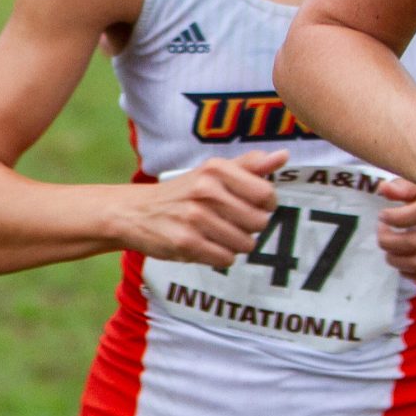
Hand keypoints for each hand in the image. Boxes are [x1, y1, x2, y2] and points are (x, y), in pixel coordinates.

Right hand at [117, 150, 286, 269]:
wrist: (133, 212)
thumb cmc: (181, 193)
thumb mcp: (210, 172)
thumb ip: (248, 165)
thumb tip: (283, 155)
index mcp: (215, 169)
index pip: (267, 194)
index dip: (264, 205)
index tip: (249, 205)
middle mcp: (205, 190)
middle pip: (259, 222)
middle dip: (248, 228)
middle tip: (228, 222)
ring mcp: (195, 218)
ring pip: (245, 244)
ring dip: (234, 244)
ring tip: (215, 234)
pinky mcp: (185, 243)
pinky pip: (226, 259)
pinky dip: (219, 257)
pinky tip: (204, 245)